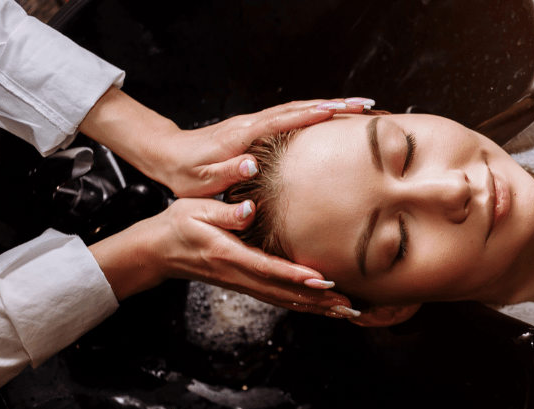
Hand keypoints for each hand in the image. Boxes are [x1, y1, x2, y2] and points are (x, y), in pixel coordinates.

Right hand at [89, 198, 356, 317]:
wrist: (157, 251)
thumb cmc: (177, 225)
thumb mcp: (194, 210)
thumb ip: (224, 212)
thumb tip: (250, 209)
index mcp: (228, 255)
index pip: (267, 268)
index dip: (295, 276)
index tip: (322, 280)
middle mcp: (238, 275)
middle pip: (284, 293)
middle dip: (318, 301)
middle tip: (349, 306)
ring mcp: (243, 284)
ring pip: (285, 300)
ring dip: (316, 308)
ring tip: (346, 312)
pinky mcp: (246, 285)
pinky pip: (279, 298)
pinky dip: (303, 305)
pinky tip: (323, 307)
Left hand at [147, 99, 371, 197]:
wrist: (168, 154)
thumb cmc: (186, 172)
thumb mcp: (203, 180)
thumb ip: (228, 172)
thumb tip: (252, 164)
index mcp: (243, 135)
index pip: (284, 120)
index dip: (312, 115)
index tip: (340, 110)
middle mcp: (253, 123)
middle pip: (299, 108)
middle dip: (334, 104)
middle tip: (365, 105)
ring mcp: (256, 123)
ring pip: (298, 109)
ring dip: (329, 104)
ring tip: (358, 106)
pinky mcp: (258, 128)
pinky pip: (292, 116)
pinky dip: (315, 111)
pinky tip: (331, 115)